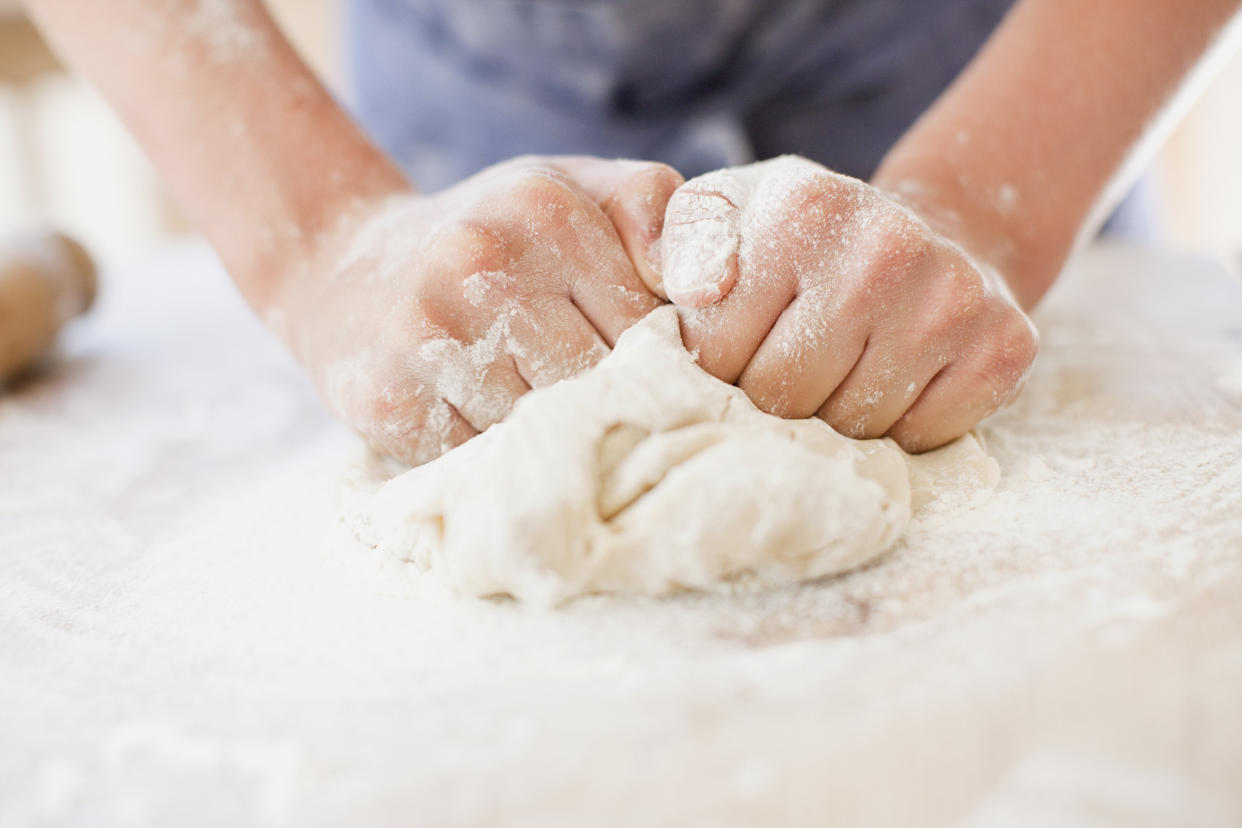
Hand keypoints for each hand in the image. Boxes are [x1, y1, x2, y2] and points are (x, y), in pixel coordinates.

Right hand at [275, 156, 681, 463]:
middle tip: (601, 411)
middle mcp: (480, 264)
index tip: (646, 380)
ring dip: (551, 437)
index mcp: (544, 212)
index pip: (643, 328)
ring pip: (541, 429)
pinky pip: (480, 459)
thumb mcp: (569, 189)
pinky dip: (494, 457)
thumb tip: (710, 288)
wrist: (340, 263)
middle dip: (604, 405)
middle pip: (594, 383)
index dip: (655, 366)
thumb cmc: (487, 233)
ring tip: (539, 415)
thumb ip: (653, 209)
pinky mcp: (384, 399)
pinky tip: (484, 424)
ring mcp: (425, 335)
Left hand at [659, 156, 1037, 451]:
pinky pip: (919, 439)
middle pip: (784, 396)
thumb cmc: (803, 241)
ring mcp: (952, 299)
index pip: (718, 352)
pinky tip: (893, 385)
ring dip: (831, 421)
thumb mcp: (728, 213)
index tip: (732, 354)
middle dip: (769, 403)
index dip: (714, 371)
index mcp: (802, 209)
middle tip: (784, 376)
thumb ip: (683, 241)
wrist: (929, 235)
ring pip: (850, 428)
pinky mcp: (1003, 348)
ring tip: (837, 376)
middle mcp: (883, 248)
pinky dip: (898, 432)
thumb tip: (690, 288)